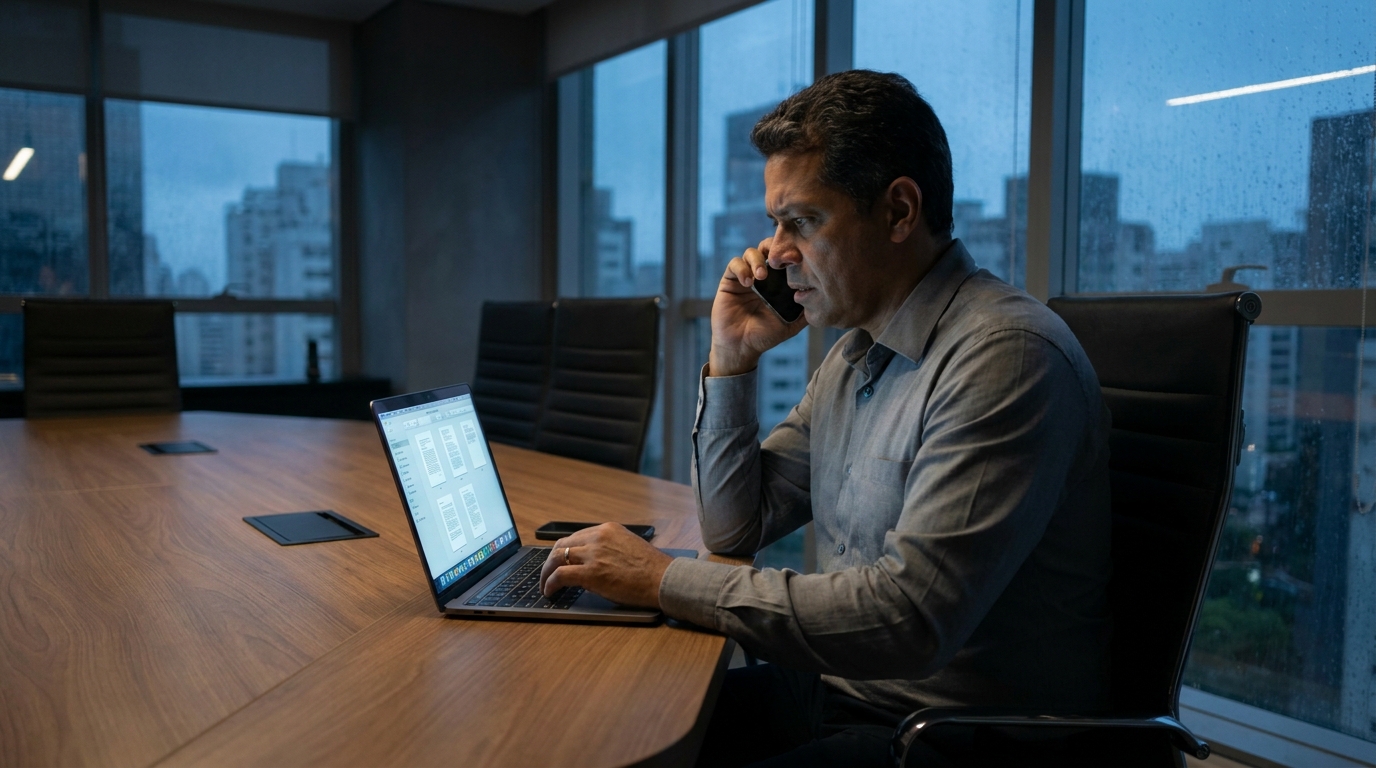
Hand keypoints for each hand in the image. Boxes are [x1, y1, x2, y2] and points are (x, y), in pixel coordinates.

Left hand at [538, 523, 674, 607]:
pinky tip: (549, 591)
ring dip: (546, 572)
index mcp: (607, 529)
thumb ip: (609, 548)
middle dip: (551, 560)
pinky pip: (560, 575)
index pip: (575, 536)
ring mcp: (593, 554)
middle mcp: (597, 537)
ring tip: (545, 584)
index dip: (563, 550)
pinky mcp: (590, 573)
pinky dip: (550, 583)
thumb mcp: (628, 546)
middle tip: (547, 573)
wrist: (662, 579)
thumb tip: (593, 561)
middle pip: (561, 545)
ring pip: (556, 558)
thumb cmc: (651, 569)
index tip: (559, 560)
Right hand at [708, 237, 807, 376]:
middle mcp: (763, 275)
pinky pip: (735, 264)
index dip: (792, 253)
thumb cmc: (765, 335)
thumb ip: (806, 310)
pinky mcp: (730, 280)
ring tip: (762, 276)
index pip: (786, 257)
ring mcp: (746, 276)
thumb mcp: (792, 323)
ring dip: (758, 260)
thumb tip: (823, 297)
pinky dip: (742, 269)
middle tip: (780, 260)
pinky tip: (748, 282)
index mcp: (779, 282)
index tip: (798, 259)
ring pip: (752, 252)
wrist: (741, 347)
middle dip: (774, 248)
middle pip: (768, 247)